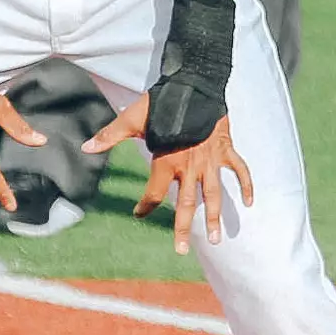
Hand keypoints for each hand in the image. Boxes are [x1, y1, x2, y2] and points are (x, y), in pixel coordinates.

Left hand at [84, 96, 252, 254]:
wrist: (193, 83)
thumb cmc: (160, 102)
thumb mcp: (131, 119)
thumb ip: (110, 136)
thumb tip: (85, 147)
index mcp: (166, 161)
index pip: (155, 193)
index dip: (145, 206)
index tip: (139, 214)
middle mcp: (189, 166)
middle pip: (186, 204)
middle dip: (183, 228)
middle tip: (181, 251)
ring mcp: (210, 160)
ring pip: (214, 194)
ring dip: (214, 217)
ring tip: (216, 239)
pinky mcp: (225, 149)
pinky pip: (239, 170)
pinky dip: (246, 185)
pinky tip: (250, 203)